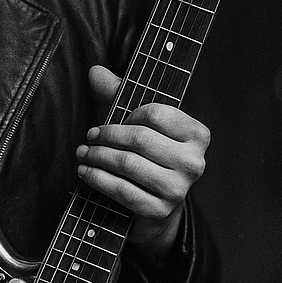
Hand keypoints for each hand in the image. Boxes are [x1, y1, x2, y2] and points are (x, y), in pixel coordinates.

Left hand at [75, 64, 209, 261]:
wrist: (154, 203)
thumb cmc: (145, 154)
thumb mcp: (134, 121)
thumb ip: (117, 93)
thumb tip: (95, 72)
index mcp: (198, 134)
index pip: (157, 114)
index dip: (127, 115)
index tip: (110, 120)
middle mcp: (195, 162)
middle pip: (140, 140)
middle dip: (107, 136)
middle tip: (89, 136)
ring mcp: (179, 189)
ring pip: (129, 165)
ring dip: (98, 157)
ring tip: (83, 153)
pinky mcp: (160, 210)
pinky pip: (122, 190)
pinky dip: (98, 179)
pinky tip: (85, 172)